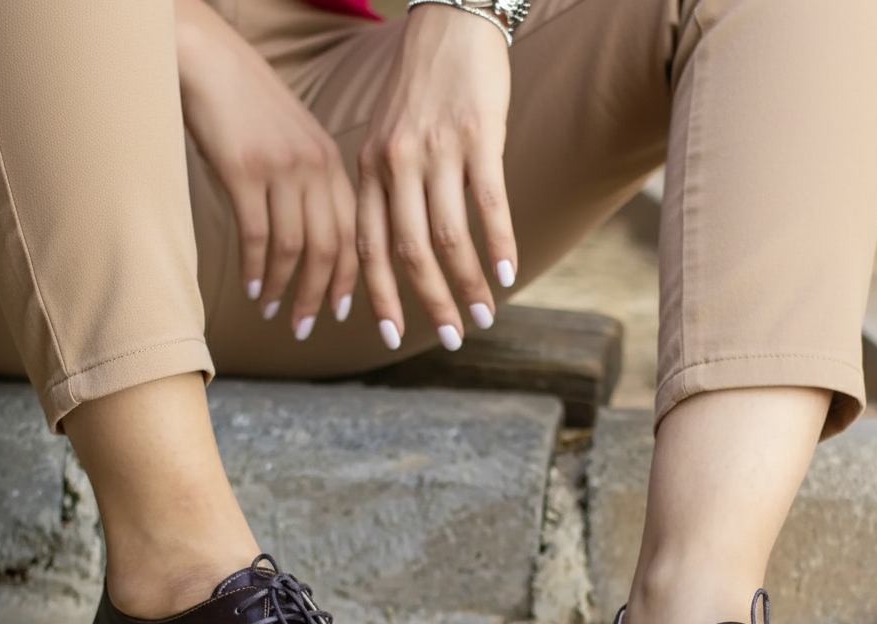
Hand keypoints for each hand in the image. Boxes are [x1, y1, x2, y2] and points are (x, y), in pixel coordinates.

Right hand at [175, 0, 356, 337]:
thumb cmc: (247, 106)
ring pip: (295, 248)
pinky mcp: (245, 170)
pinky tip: (251, 287)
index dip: (348, 278)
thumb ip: (308, 185)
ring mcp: (282, 169)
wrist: (208, 58)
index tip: (340, 310)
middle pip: (330, 248)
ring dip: (284, 288)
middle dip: (320, 296)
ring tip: (273, 311)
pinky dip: (255, 268)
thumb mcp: (294, 142)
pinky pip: (257, 235)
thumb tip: (309, 242)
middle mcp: (316, 168)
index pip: (352, 233)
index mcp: (333, 163)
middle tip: (305, 326)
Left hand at [357, 6, 516, 350]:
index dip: (379, 298)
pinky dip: (499, 243)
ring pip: (448, 235)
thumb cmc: (422, 90)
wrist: (450, 21)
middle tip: (451, 340)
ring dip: (467, 283)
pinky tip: (508, 273)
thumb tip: (403, 252)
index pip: (369, 248)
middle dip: (430, 303)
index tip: (391, 337)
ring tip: (485, 316)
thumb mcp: (387, 140)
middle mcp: (396, 164)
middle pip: (409, 251)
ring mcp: (437, 151)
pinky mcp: (478, 136)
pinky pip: (488, 203)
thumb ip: (389, 191)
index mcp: (370, 171)